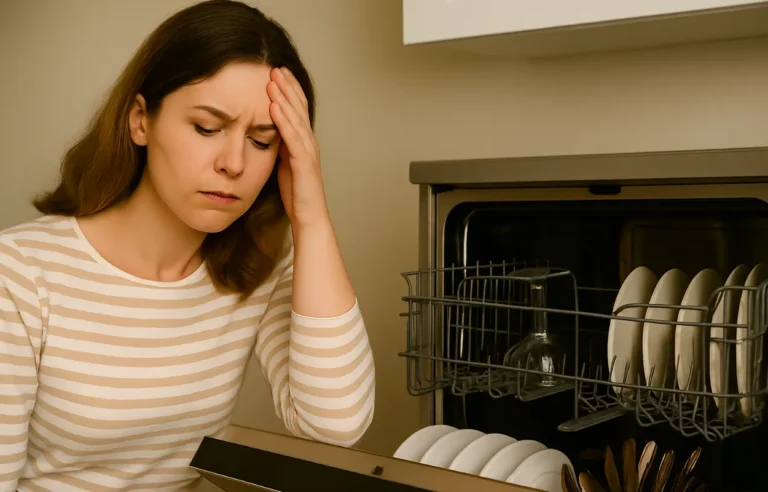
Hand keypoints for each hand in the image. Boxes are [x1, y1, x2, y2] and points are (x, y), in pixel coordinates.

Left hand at [267, 67, 329, 229]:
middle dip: (287, 87)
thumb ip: (280, 147)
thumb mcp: (284, 165)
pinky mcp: (303, 162)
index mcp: (304, 143)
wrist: (309, 217)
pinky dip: (283, 120)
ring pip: (295, 118)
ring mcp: (308, 151)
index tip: (277, 74)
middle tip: (275, 67)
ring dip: (284, 97)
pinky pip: (292, 137)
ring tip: (273, 80)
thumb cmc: (296, 195)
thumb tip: (268, 132)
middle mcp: (309, 143)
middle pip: (298, 108)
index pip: (297, 110)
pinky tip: (274, 106)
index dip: (288, 91)